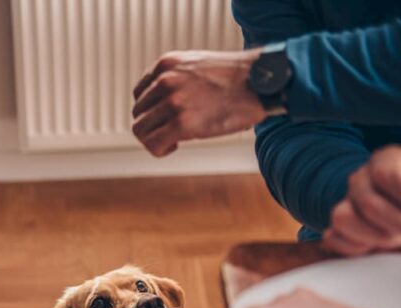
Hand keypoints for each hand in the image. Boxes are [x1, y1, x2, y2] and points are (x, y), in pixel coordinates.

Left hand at [131, 49, 266, 156]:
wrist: (261, 82)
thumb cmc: (237, 78)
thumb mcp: (197, 64)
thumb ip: (176, 78)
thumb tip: (162, 103)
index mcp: (166, 64)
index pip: (139, 94)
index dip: (150, 110)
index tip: (166, 118)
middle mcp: (165, 81)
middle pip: (138, 114)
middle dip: (152, 126)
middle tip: (171, 132)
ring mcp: (172, 102)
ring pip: (140, 130)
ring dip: (153, 139)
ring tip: (173, 140)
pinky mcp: (182, 123)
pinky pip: (153, 144)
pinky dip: (159, 150)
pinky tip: (174, 146)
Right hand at [324, 145, 400, 255]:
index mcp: (386, 160)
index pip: (387, 174)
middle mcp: (361, 178)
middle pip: (368, 203)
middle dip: (396, 224)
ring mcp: (346, 202)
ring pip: (342, 217)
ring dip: (373, 237)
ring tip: (394, 240)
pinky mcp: (338, 228)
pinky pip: (332, 237)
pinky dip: (353, 248)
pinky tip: (374, 249)